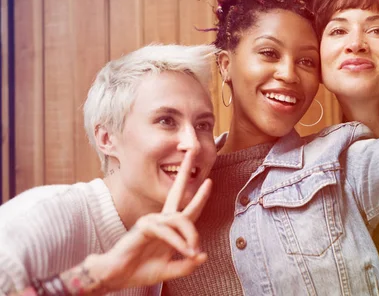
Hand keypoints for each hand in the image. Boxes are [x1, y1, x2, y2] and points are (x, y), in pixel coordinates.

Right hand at [76, 150, 211, 291]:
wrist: (117, 277)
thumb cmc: (141, 270)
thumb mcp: (170, 269)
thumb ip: (187, 264)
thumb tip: (204, 256)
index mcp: (169, 227)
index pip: (187, 208)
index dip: (199, 196)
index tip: (210, 180)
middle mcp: (161, 219)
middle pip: (177, 191)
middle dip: (185, 172)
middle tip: (192, 153)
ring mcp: (152, 220)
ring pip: (180, 220)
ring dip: (190, 235)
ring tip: (193, 251)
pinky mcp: (145, 226)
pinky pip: (167, 231)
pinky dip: (178, 241)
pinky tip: (185, 251)